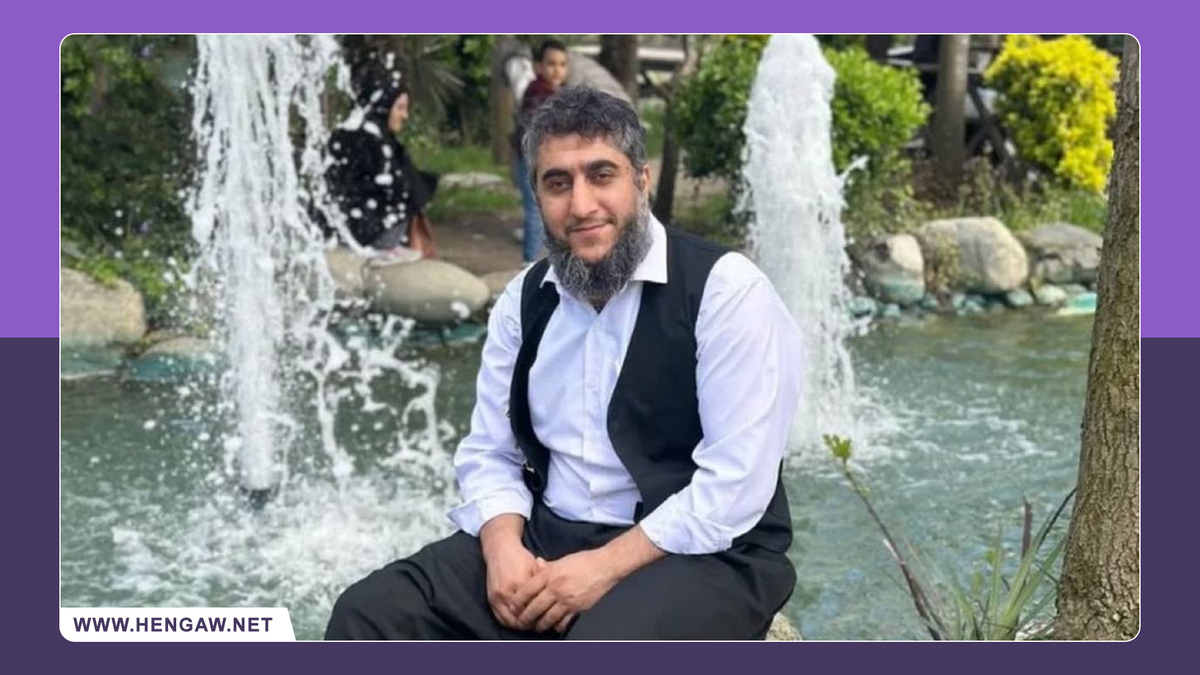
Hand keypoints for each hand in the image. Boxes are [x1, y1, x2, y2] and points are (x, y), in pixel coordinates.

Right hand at [479, 515, 540, 629]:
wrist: (500, 549)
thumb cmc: (520, 557)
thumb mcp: (536, 567)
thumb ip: (543, 584)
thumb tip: (554, 599)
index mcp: (520, 584)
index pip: (531, 609)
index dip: (540, 616)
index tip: (548, 618)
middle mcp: (506, 592)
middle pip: (519, 619)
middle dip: (530, 624)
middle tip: (540, 624)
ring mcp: (496, 597)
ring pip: (508, 621)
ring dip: (519, 625)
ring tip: (530, 624)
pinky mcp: (491, 598)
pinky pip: (499, 617)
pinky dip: (509, 621)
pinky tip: (518, 621)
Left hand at [514, 548, 618, 633]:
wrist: (605, 566)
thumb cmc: (584, 561)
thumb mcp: (561, 560)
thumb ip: (547, 566)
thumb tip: (536, 565)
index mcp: (550, 575)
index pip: (527, 591)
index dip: (518, 601)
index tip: (513, 606)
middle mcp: (556, 589)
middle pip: (535, 607)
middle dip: (525, 617)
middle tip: (521, 621)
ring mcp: (567, 600)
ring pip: (547, 618)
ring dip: (540, 624)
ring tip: (536, 627)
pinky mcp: (578, 608)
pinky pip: (563, 622)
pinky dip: (557, 626)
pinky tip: (554, 626)